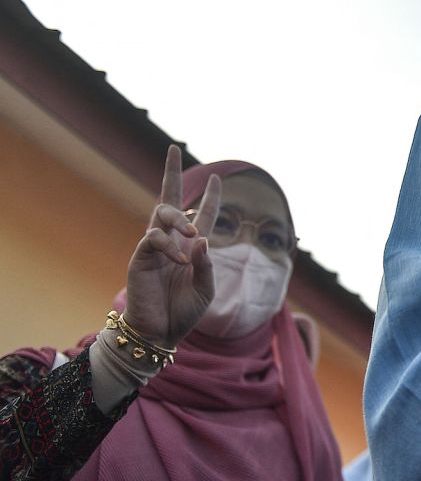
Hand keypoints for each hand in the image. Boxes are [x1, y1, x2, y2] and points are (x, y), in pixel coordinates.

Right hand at [123, 145, 219, 347]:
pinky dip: (170, 246)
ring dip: (179, 217)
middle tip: (173, 149)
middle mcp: (172, 242)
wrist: (160, 333)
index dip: (210, 197)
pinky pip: (154, 238)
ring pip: (161, 213)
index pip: (202, 215)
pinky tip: (180, 260)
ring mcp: (154, 248)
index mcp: (192, 248)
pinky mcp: (140, 257)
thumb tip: (202, 237)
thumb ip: (208, 264)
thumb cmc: (184, 313)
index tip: (217, 177)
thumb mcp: (206, 288)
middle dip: (171, 173)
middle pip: (169, 200)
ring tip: (192, 233)